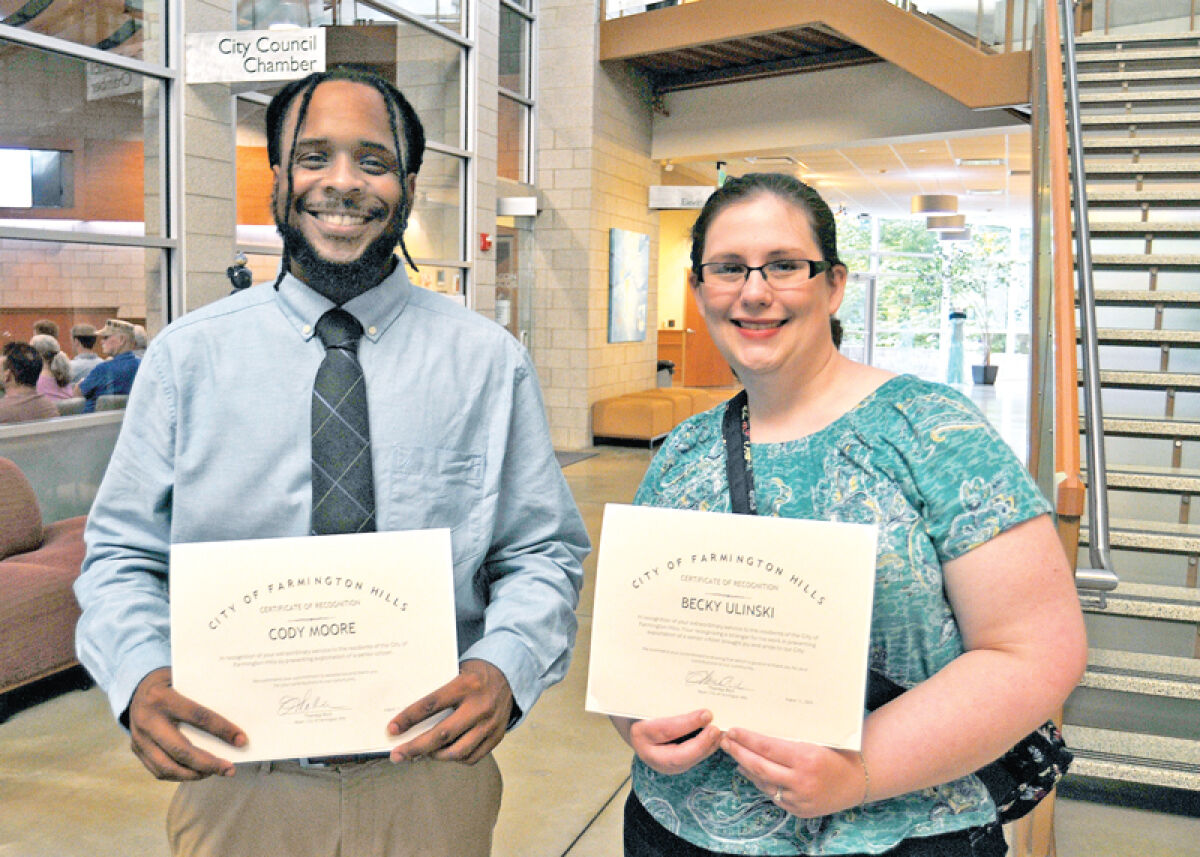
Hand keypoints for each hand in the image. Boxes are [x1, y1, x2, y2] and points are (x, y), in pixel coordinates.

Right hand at [127, 667, 246, 780]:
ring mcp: (139, 738)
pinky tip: (196, 773)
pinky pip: (158, 770)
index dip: (221, 730)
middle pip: (181, 749)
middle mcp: (148, 720)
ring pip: (167, 766)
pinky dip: (179, 776)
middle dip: (208, 763)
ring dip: (194, 774)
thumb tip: (232, 720)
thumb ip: (203, 696)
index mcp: (163, 698)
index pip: (197, 716)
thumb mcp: (184, 680)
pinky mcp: (136, 749)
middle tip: (229, 770)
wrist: (137, 688)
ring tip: (214, 772)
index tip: (241, 740)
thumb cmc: (170, 683)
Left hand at [387, 659, 512, 764]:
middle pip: (442, 734)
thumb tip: (410, 718)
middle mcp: (479, 706)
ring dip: (434, 756)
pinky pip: (472, 757)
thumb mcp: (457, 672)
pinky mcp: (497, 736)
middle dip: (416, 747)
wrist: (511, 675)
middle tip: (397, 755)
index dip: (409, 718)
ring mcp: (490, 724)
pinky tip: (444, 753)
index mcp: (466, 686)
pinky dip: (454, 758)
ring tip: (421, 754)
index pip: (431, 705)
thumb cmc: (475, 674)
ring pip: (457, 751)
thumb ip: (439, 692)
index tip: (392, 729)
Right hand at [614, 710, 722, 774]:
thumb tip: (692, 696)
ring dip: (707, 748)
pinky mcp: (675, 765)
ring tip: (720, 734)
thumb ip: (669, 702)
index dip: (688, 724)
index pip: (666, 731)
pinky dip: (706, 749)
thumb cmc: (646, 709)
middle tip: (716, 729)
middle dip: (700, 744)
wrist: (640, 726)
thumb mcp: (653, 703)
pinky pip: (692, 759)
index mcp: (641, 734)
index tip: (706, 714)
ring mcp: (663, 764)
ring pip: (688, 761)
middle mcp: (650, 754)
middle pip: (678, 755)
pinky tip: (718, 739)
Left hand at [721, 729, 864, 817]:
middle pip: (759, 766)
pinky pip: (773, 794)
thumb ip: (792, 737)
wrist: (860, 780)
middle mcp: (801, 781)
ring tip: (733, 753)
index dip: (747, 739)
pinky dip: (760, 782)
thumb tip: (761, 727)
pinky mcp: (799, 810)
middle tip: (724, 741)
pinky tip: (751, 770)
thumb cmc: (840, 752)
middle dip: (738, 752)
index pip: (767, 747)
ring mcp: (800, 799)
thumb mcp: (818, 739)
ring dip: (745, 767)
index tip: (733, 730)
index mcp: (806, 758)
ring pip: (763, 782)